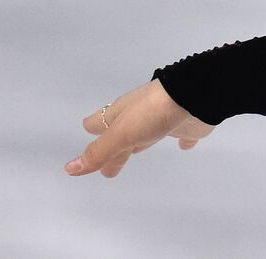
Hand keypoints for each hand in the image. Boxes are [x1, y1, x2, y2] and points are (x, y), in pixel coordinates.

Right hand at [65, 79, 215, 177]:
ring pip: (148, 132)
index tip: (88, 135)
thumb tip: (69, 168)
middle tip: (108, 169)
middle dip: (114, 149)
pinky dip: (182, 140)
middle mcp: (141, 114)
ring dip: (140, 143)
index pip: (100, 122)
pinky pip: (183, 134)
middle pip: (123, 133)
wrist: (196, 96)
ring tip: (135, 152)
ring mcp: (166, 117)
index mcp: (122, 113)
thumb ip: (99, 152)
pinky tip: (185, 145)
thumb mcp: (121, 133)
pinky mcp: (188, 124)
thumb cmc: (152, 112)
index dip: (94, 130)